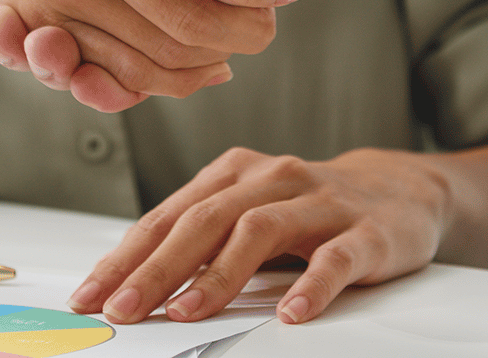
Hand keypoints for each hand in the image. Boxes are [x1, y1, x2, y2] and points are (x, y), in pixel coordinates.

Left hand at [65, 147, 449, 324]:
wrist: (397, 189)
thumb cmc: (306, 208)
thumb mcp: (247, 213)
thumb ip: (199, 239)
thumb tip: (130, 283)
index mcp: (233, 173)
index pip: (169, 216)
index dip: (126, 255)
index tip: (90, 294)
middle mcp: (270, 178)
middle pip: (204, 219)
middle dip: (157, 267)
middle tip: (124, 309)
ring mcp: (318, 201)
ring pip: (259, 230)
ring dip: (218, 274)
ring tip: (187, 313)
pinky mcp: (365, 230)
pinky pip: (335, 257)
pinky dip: (312, 285)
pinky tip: (291, 314)